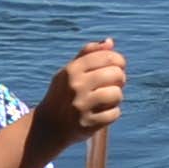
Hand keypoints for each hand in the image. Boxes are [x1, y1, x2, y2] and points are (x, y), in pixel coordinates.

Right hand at [29, 38, 124, 158]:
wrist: (49, 125)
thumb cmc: (64, 94)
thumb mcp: (70, 71)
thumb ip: (89, 54)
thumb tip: (109, 42)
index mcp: (72, 70)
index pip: (108, 57)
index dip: (118, 61)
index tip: (116, 67)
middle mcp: (76, 86)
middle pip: (116, 74)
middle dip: (119, 79)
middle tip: (112, 84)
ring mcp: (81, 106)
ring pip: (117, 94)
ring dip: (116, 97)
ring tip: (106, 99)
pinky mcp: (88, 123)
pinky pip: (114, 113)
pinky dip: (112, 113)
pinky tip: (101, 113)